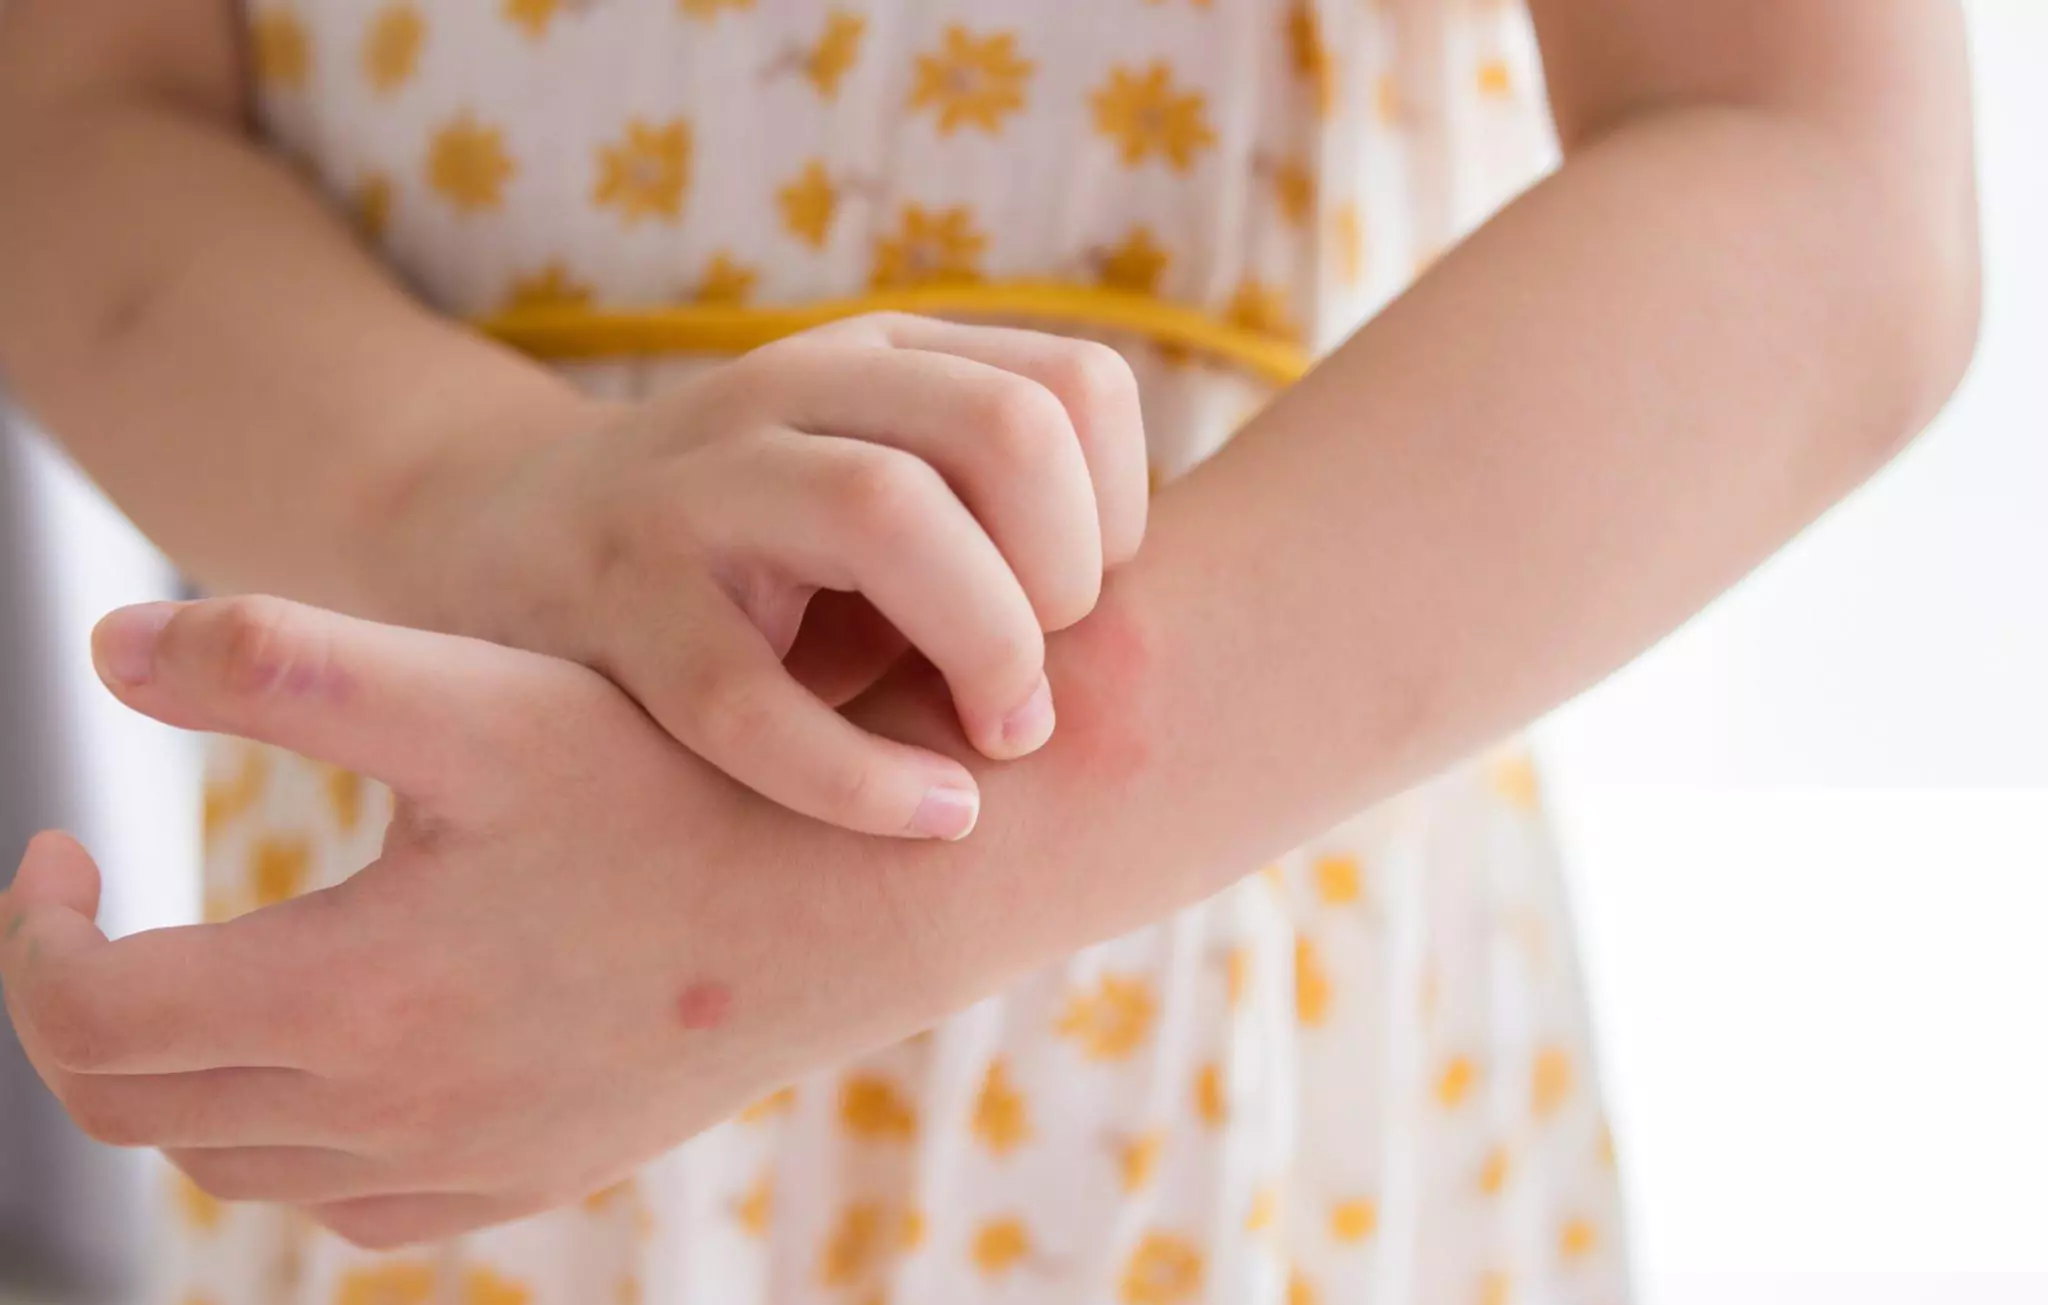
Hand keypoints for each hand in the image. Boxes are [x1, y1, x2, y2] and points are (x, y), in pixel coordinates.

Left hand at [0, 596, 969, 1247]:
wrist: (850, 901)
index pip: (91, 1014)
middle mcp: (395, 1115)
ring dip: (181, 1071)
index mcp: (355, 995)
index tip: (65, 849)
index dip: (37, 932)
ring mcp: (466, 1167)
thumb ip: (287, 663)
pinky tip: (333, 1052)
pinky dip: (291, 1139)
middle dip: (84, 1001)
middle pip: (141, 1104)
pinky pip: (349, 1204)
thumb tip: (105, 645)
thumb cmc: (675, 785)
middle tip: (105, 910)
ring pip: (237, 1161)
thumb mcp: (482, 702)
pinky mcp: (530, 1180)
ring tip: (209, 964)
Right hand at [400, 313, 1147, 840]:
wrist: (505, 541)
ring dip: (984, 644)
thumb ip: (1000, 520)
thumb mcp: (878, 486)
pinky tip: (930, 814)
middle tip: (1037, 684)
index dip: (1121, 509)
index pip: (1077, 385)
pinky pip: (751, 698)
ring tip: (997, 738)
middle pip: (1005, 431)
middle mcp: (792, 390)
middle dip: (1065, 576)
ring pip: (885, 512)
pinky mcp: (619, 607)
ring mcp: (695, 489)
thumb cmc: (754, 555)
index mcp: (881, 357)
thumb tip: (1180, 633)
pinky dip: (862, 778)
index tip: (1082, 602)